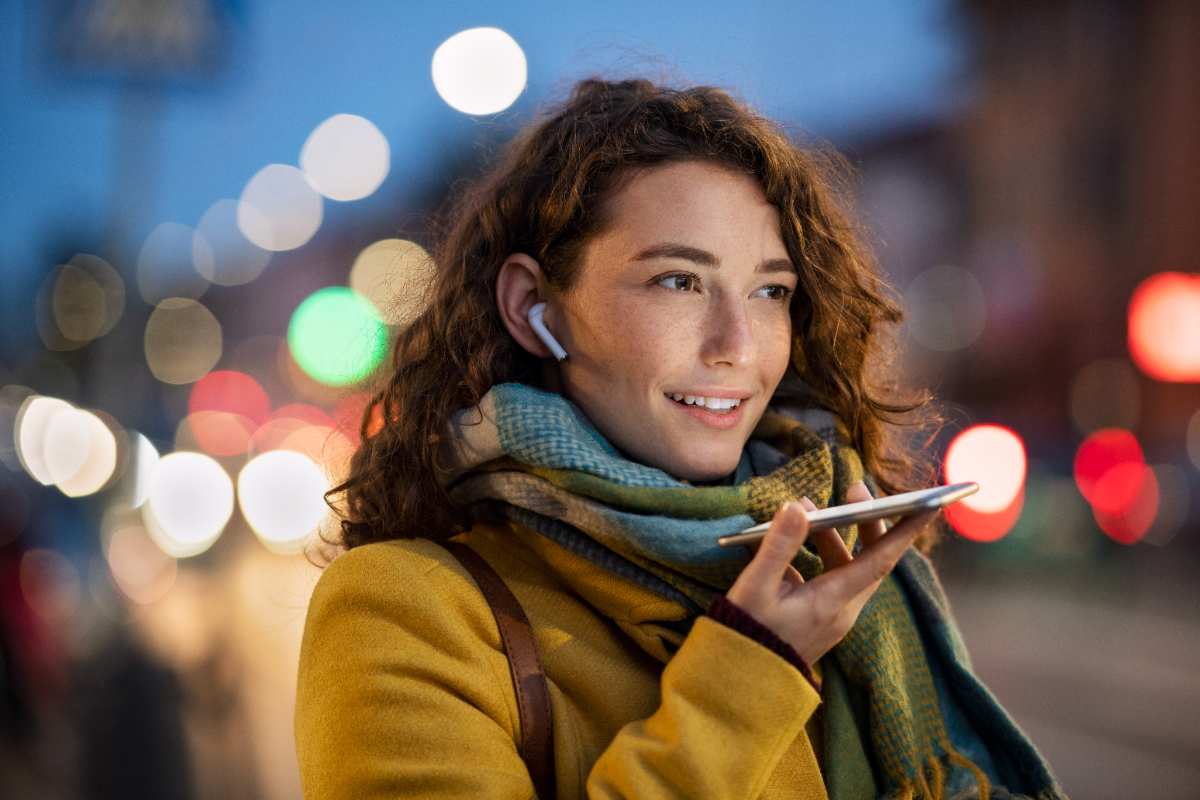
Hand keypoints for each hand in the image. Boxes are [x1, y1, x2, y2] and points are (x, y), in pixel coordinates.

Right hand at [724, 481, 937, 666]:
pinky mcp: (818, 619)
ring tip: (805, 508)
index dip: (905, 530)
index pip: (881, 560)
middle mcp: (842, 609)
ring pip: (847, 567)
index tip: (929, 504)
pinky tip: (791, 542)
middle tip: (855, 488)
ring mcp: (832, 616)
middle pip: (870, 559)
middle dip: (867, 521)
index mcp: (833, 601)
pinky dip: (818, 555)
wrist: (740, 681)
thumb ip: (778, 546)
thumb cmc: (747, 634)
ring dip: (833, 535)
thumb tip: (796, 507)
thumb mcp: (757, 587)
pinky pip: (830, 579)